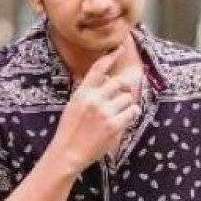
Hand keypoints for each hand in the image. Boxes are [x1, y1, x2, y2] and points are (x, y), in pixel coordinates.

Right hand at [51, 43, 141, 173]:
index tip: (120, 47)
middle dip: (122, 89)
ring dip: (125, 104)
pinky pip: (132, 111)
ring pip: (127, 97)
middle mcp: (94, 99)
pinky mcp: (114, 126)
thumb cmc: (69, 131)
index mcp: (82, 93)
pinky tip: (124, 119)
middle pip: (118, 83)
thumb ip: (86, 91)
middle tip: (119, 98)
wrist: (67, 153)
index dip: (111, 56)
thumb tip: (102, 78)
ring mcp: (104, 112)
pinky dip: (131, 114)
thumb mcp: (72, 105)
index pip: (98, 69)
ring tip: (116, 115)